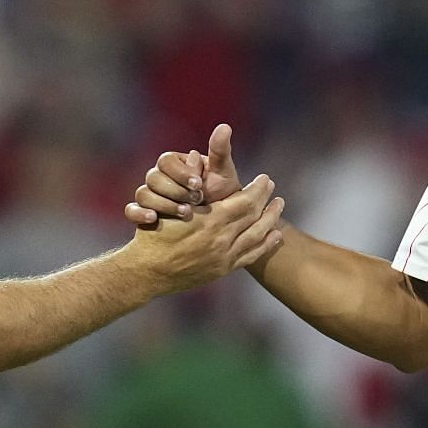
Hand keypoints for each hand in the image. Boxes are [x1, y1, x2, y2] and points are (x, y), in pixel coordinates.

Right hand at [119, 171, 282, 294]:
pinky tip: (275, 236)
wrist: (148, 272)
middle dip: (267, 202)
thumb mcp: (170, 204)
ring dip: (270, 220)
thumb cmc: (155, 235)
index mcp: (210, 221)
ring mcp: (224, 257)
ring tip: (279, 207)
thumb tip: (196, 154)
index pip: (246, 201)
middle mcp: (222, 240)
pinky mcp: (223, 270)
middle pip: (255, 217)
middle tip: (275, 191)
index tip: (265, 179)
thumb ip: (188, 182)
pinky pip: (251, 256)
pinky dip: (266, 244)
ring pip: (257, 236)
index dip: (258, 189)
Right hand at [125, 123, 245, 227]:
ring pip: (143, 194)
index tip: (198, 184)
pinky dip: (139, 213)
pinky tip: (154, 219)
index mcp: (175, 163)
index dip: (180, 173)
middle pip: (152, 178)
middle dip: (175, 191)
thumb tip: (224, 126)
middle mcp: (159, 176)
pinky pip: (131, 211)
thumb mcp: (224, 173)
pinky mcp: (144, 212)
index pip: (166, 161)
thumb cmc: (222, 195)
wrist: (218, 223)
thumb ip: (220, 152)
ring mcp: (150, 194)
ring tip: (185, 213)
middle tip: (196, 201)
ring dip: (163, 204)